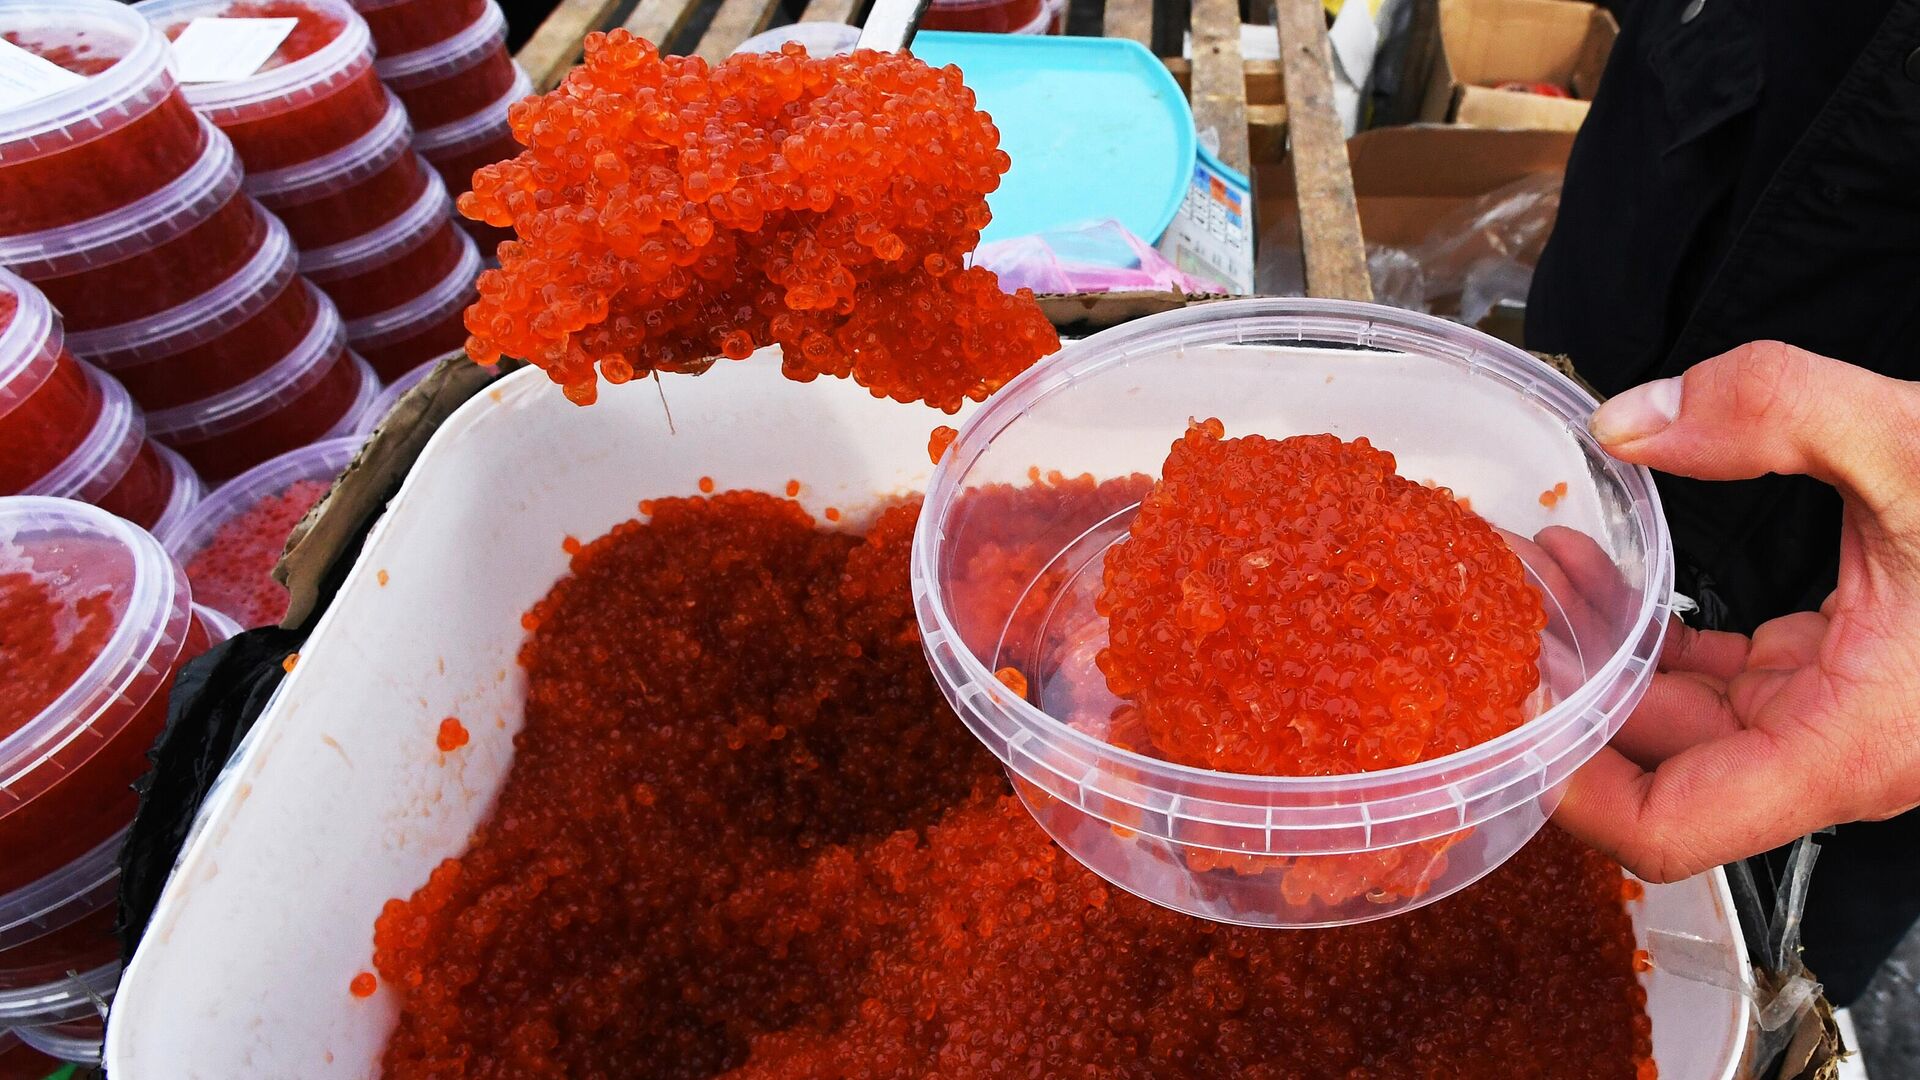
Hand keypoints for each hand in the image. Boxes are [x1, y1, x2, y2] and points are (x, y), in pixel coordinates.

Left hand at [1553, 341, 1919, 881]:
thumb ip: (1772, 409)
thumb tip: (1630, 418)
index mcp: (1853, 743)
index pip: (1672, 831)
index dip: (1572, 793)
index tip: (1505, 718)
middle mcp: (1843, 751)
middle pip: (1662, 772)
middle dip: (1569, 699)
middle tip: (1491, 618)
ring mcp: (1845, 716)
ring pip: (1690, 719)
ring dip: (1606, 654)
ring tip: (1531, 573)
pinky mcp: (1848, 675)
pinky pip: (1729, 680)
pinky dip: (1661, 636)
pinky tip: (1607, 572)